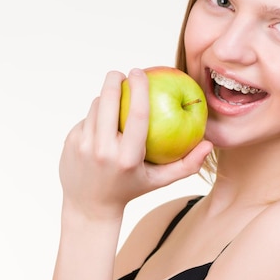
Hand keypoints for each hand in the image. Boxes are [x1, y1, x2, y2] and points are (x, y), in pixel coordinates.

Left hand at [58, 68, 212, 220]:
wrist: (89, 207)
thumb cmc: (130, 189)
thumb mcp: (159, 181)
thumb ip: (187, 165)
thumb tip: (209, 144)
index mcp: (127, 158)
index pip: (136, 115)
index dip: (138, 88)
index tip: (140, 72)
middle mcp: (102, 151)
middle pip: (107, 100)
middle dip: (114, 80)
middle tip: (122, 73)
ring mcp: (82, 146)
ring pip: (95, 106)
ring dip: (105, 99)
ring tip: (115, 103)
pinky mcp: (70, 143)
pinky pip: (85, 118)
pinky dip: (95, 117)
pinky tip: (102, 124)